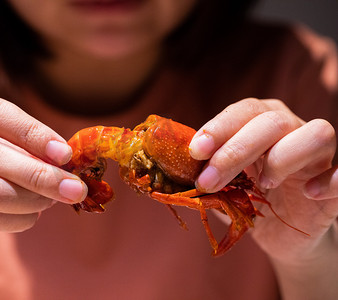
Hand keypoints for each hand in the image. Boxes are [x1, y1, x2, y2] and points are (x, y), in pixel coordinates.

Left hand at [189, 98, 337, 262]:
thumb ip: (199, 174)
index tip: (195, 151)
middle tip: (209, 181)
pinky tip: (306, 194)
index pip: (243, 110)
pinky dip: (330, 181)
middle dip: (235, 151)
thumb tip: (166, 173)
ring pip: (316, 132)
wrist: (279, 233)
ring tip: (263, 184)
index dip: (219, 127)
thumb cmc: (245, 199)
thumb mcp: (219, 186)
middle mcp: (291, 128)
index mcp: (259, 122)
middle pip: (271, 122)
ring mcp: (318, 154)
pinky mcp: (335, 181)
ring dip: (282, 158)